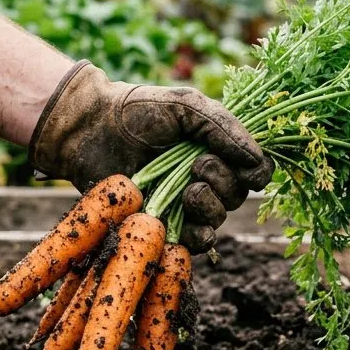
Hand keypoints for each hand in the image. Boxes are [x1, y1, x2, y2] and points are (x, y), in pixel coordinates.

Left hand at [29, 61, 271, 251]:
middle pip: (239, 197)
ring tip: (187, 190)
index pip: (257, 171)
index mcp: (217, 149)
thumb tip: (257, 158)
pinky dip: (198, 236)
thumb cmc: (138, 110)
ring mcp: (183, 204)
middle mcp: (206, 178)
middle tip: (196, 165)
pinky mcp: (162, 225)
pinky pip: (193, 244)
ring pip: (218, 220)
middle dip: (224, 183)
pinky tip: (186, 221)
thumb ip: (224, 127)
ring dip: (209, 206)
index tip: (243, 166)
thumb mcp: (186, 106)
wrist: (91, 129)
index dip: (257, 173)